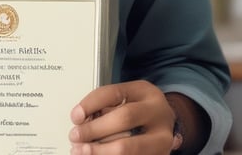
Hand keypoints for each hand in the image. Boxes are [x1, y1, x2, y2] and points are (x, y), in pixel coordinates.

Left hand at [68, 81, 182, 153]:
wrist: (165, 126)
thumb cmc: (140, 110)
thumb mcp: (126, 99)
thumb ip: (105, 105)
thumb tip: (80, 120)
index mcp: (145, 92)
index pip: (114, 93)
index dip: (91, 104)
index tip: (76, 116)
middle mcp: (157, 113)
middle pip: (124, 118)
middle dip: (95, 129)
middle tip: (76, 135)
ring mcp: (162, 138)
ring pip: (128, 147)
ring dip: (101, 150)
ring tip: (83, 150)